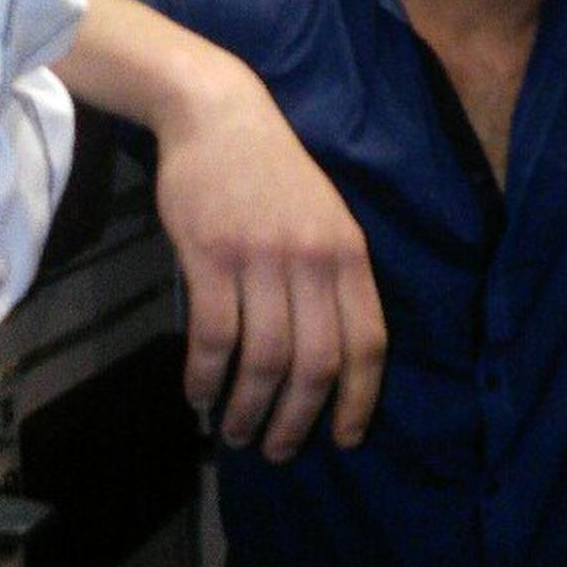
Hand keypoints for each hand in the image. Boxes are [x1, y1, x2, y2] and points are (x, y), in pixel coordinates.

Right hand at [155, 58, 386, 461]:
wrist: (221, 115)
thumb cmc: (274, 172)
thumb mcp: (326, 217)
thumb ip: (333, 276)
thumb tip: (331, 355)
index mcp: (350, 252)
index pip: (368, 341)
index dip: (360, 398)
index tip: (347, 438)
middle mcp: (313, 259)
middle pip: (317, 362)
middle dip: (300, 419)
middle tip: (280, 451)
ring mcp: (262, 257)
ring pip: (265, 358)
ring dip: (250, 408)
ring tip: (236, 432)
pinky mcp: (212, 255)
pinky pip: (213, 336)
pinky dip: (206, 375)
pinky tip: (198, 393)